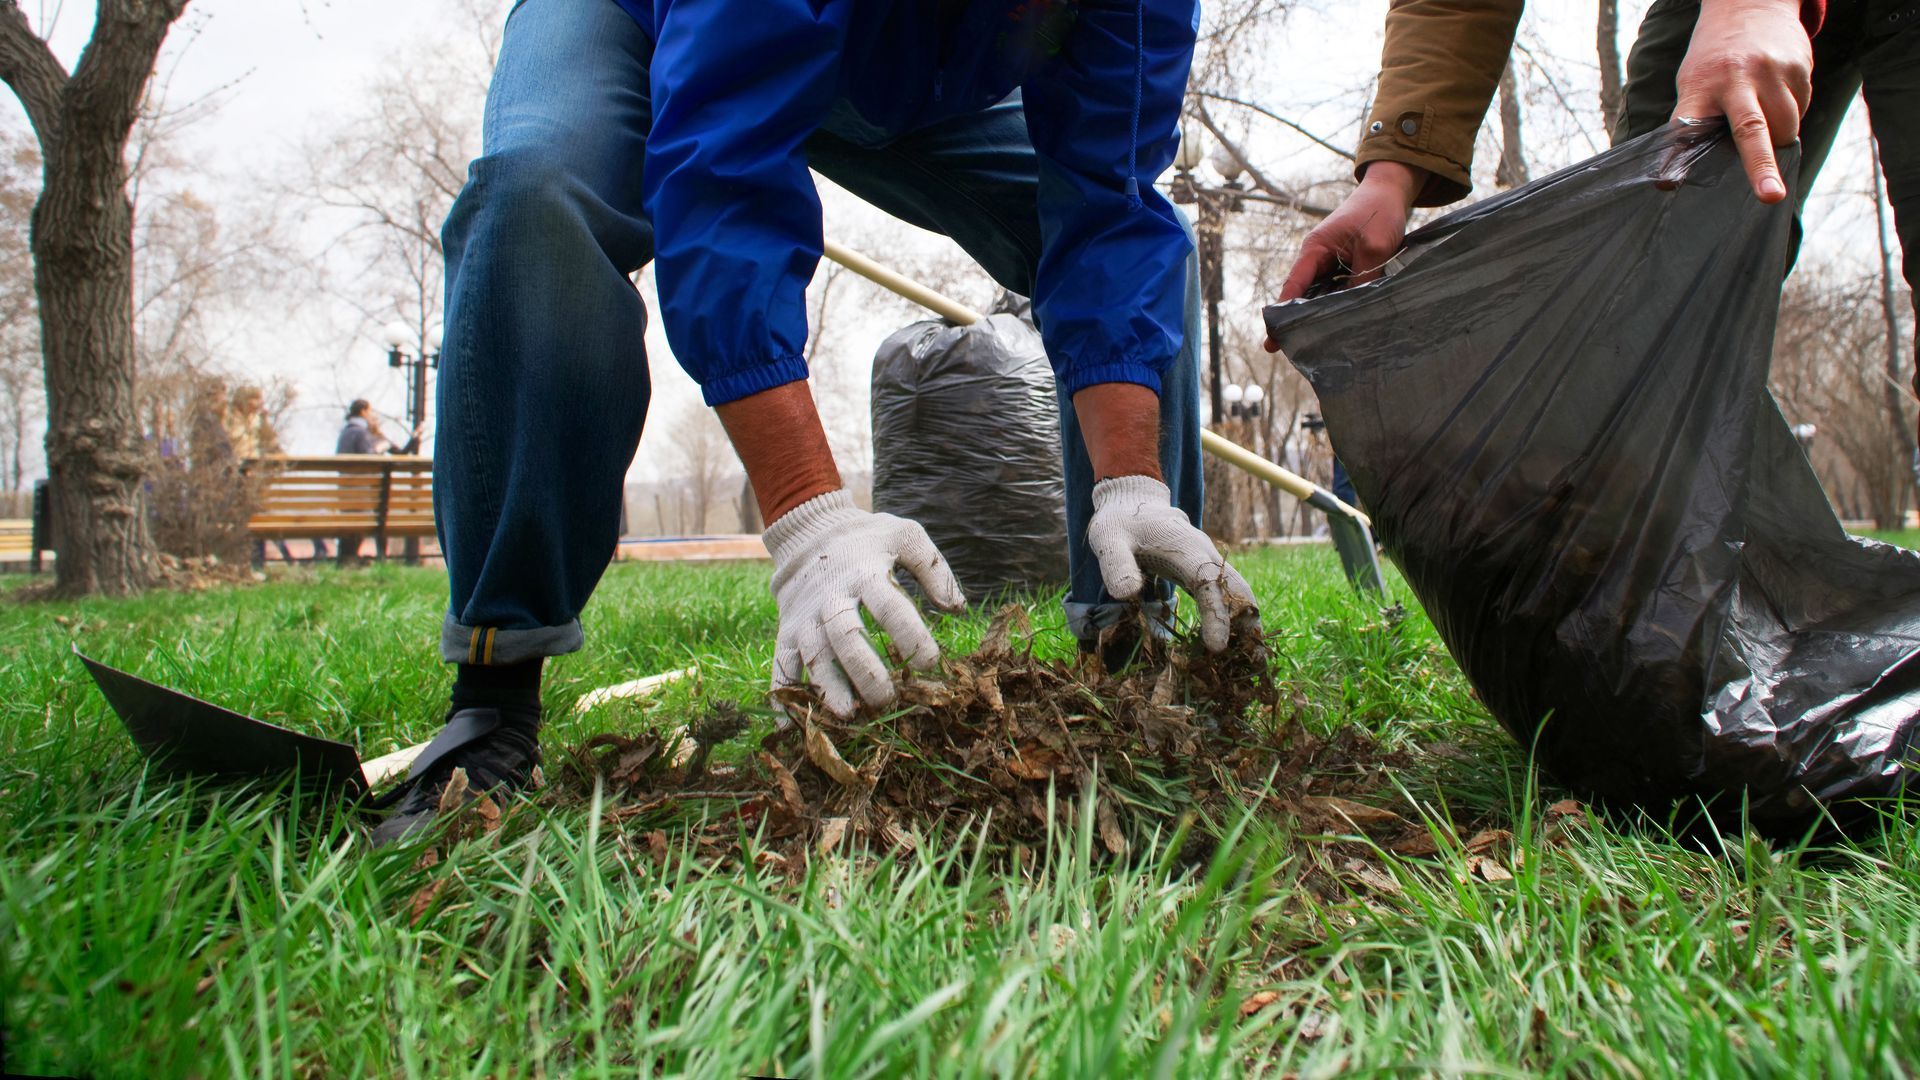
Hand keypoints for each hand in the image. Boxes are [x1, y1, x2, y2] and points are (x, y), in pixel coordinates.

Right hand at [765, 489, 965, 716]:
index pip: (889, 607)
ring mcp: (806, 616)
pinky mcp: (787, 630)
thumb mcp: (906, 536)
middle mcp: (832, 597)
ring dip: (829, 686)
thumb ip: (934, 569)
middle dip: (866, 669)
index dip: (911, 635)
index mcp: (865, 573)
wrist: (809, 532)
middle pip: (846, 635)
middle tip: (888, 698)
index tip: (932, 663)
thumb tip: (958, 609)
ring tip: (849, 714)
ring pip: (814, 654)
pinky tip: (788, 727)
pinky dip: (782, 694)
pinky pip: (781, 663)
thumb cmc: (869, 540)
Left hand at [1087, 476, 1258, 650]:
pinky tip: (1231, 646)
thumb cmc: (1119, 523)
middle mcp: (1206, 555)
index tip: (1217, 648)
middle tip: (1255, 663)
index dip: (1217, 615)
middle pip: (1239, 589)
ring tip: (1251, 662)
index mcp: (1187, 548)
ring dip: (1246, 624)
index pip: (1210, 584)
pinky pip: (1225, 596)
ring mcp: (1208, 563)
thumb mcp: (1108, 540)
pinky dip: (1233, 619)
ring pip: (1238, 593)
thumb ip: (1117, 565)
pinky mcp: (1203, 572)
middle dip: (1249, 624)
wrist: (1133, 503)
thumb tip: (1128, 594)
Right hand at [1267, 160, 1425, 348]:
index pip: (1293, 286)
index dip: (1282, 314)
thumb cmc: (1379, 212)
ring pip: (1319, 296)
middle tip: (1294, 351)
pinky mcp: (1343, 266)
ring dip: (1320, 316)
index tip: (1272, 339)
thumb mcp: (1375, 247)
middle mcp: (1317, 258)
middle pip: (1301, 295)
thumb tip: (1354, 311)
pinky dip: (1336, 306)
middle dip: (1298, 321)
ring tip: (1318, 346)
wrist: (1389, 191)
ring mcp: (1330, 263)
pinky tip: (1342, 325)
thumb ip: (1362, 279)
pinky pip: (1335, 291)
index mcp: (1315, 249)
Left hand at [1673, 0, 1811, 203]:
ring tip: (1762, 115)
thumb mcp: (1692, 83)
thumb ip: (1694, 122)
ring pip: (1785, 127)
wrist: (1750, 4)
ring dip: (1778, 137)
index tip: (1668, 184)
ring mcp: (1772, 72)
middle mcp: (1737, 79)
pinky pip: (1801, 109)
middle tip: (1770, 196)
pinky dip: (1791, 113)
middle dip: (1761, 166)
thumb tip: (1679, 178)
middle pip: (1751, 130)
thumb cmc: (1714, 59)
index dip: (1676, 156)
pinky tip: (1776, 94)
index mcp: (1700, 87)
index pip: (1687, 125)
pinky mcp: (1800, 68)